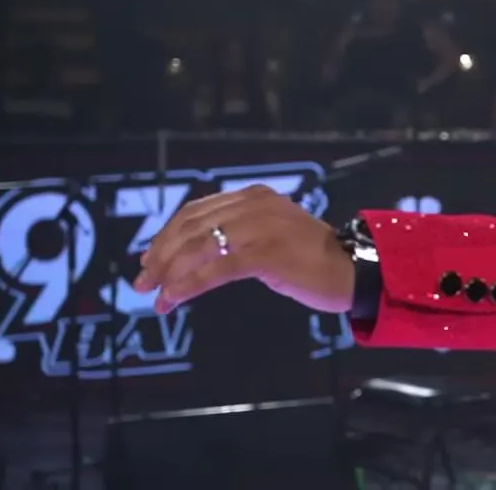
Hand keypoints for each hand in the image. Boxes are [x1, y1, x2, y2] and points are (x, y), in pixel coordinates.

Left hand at [134, 185, 352, 313]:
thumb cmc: (314, 260)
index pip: (197, 210)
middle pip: (191, 227)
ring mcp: (260, 228)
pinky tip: (174, 299)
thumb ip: (242, 232)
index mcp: (255, 196)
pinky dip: (188, 285)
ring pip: (198, 248)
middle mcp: (255, 206)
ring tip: (154, 296)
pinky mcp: (265, 254)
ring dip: (169, 274)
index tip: (149, 258)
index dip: (167, 234)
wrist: (352, 270)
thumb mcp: (274, 234)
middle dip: (160, 255)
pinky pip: (215, 270)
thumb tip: (197, 254)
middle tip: (143, 281)